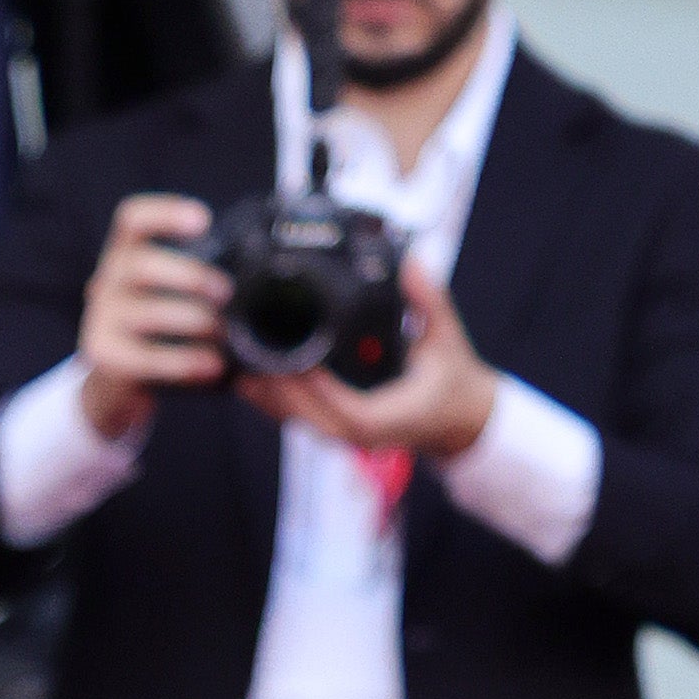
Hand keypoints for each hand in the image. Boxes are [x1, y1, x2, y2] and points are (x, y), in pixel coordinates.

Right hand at [73, 194, 227, 446]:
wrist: (120, 381)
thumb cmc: (162, 330)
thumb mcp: (179, 297)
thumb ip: (211, 281)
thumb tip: (279, 284)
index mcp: (127, 255)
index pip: (132, 219)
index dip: (165, 213)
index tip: (203, 221)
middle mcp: (106, 281)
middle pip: (141, 264)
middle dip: (190, 276)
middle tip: (226, 293)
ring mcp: (100, 319)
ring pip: (145, 311)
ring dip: (192, 321)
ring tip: (223, 335)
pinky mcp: (102, 357)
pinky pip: (144, 357)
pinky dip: (182, 362)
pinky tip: (210, 367)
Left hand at [244, 241, 501, 471]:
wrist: (459, 419)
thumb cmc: (453, 379)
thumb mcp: (447, 336)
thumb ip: (428, 300)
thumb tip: (411, 263)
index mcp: (391, 416)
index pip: (348, 412)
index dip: (320, 392)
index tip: (298, 366)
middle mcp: (363, 432)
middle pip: (310, 420)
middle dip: (278, 394)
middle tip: (250, 363)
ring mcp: (347, 435)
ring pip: (300, 422)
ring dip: (268, 399)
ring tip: (240, 367)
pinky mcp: (338, 429)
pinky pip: (302, 419)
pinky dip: (277, 402)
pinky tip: (253, 380)